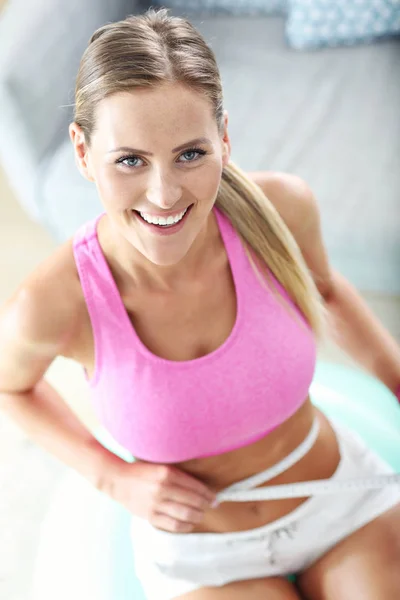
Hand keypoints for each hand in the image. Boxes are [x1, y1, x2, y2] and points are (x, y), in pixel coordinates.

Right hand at [103, 459, 217, 532]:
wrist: (118, 480)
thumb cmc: (142, 470)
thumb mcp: (161, 465)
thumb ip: (178, 474)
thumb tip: (200, 485)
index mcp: (167, 473)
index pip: (194, 486)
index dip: (208, 494)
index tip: (215, 498)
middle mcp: (162, 489)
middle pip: (192, 501)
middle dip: (206, 505)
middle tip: (213, 506)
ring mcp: (156, 504)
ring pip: (185, 514)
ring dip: (197, 516)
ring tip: (202, 515)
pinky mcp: (150, 516)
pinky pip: (172, 525)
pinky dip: (185, 526)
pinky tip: (190, 523)